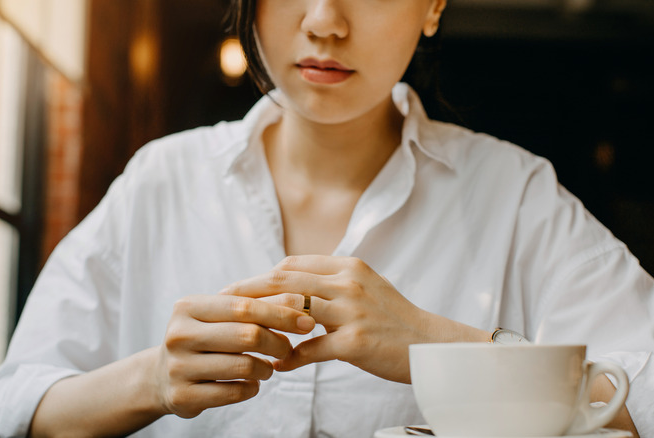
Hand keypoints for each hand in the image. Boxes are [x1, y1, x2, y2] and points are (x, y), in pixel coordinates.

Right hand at [154, 294, 315, 417]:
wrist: (160, 376)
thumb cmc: (202, 339)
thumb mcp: (215, 317)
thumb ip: (250, 308)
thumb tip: (302, 306)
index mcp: (188, 307)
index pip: (244, 306)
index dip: (281, 313)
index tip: (308, 321)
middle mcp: (179, 334)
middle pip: (248, 334)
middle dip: (278, 342)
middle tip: (289, 348)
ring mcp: (178, 366)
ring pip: (244, 365)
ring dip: (266, 368)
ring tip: (268, 368)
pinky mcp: (183, 396)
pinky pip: (234, 392)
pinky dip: (252, 388)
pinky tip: (252, 383)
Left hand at [221, 255, 458, 383]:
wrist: (431, 345)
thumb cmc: (395, 319)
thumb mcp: (365, 288)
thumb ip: (332, 283)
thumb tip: (293, 287)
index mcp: (348, 267)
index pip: (292, 265)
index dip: (261, 276)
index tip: (239, 288)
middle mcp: (348, 283)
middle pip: (284, 282)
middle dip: (248, 292)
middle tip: (223, 304)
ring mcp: (352, 312)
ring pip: (292, 311)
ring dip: (263, 323)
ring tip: (242, 334)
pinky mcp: (355, 342)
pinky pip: (311, 349)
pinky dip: (291, 357)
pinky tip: (279, 364)